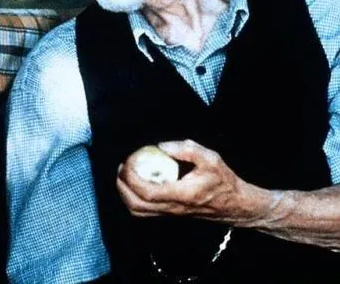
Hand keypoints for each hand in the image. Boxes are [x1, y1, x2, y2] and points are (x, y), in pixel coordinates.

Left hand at [116, 139, 270, 224]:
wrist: (236, 205)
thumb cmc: (224, 181)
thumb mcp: (210, 158)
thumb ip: (185, 149)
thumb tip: (161, 146)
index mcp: (181, 195)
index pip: (146, 192)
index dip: (131, 178)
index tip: (128, 161)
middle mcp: (173, 208)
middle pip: (136, 205)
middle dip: (122, 186)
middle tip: (122, 167)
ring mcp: (171, 213)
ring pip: (138, 211)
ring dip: (126, 194)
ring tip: (125, 175)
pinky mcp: (171, 214)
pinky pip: (145, 211)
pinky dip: (134, 198)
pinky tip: (137, 183)